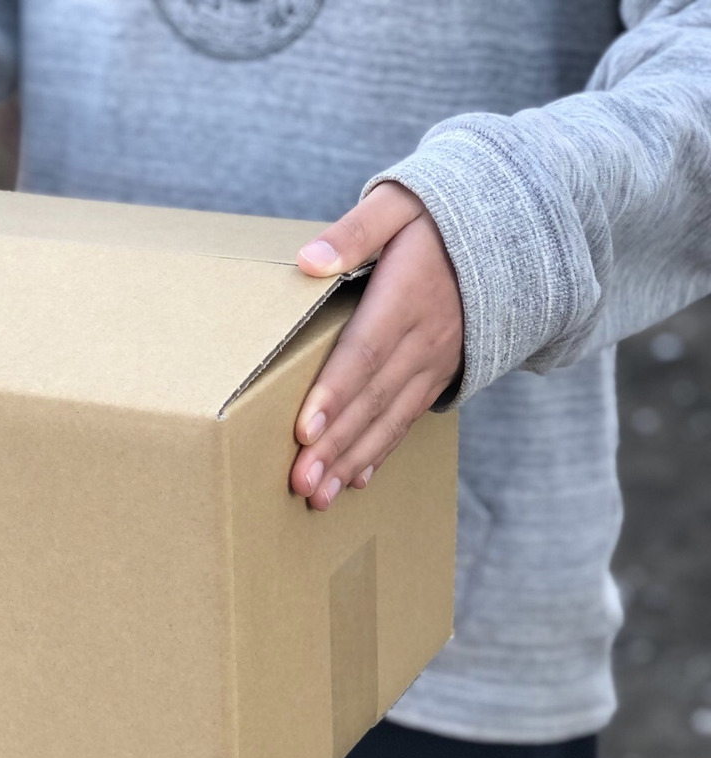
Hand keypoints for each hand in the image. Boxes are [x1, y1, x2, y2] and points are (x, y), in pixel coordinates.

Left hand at [290, 181, 463, 509]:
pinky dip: (381, 451)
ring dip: (353, 460)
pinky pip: (410, 417)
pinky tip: (356, 480)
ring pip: (391, 417)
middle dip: (336, 446)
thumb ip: (355, 231)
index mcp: (408, 294)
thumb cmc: (440, 212)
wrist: (515, 225)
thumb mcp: (399, 203)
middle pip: (374, 398)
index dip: (335, 392)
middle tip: (301, 483)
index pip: (365, 351)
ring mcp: (436, 359)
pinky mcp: (441, 371)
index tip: (305, 430)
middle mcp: (425, 335)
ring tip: (319, 497)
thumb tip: (309, 261)